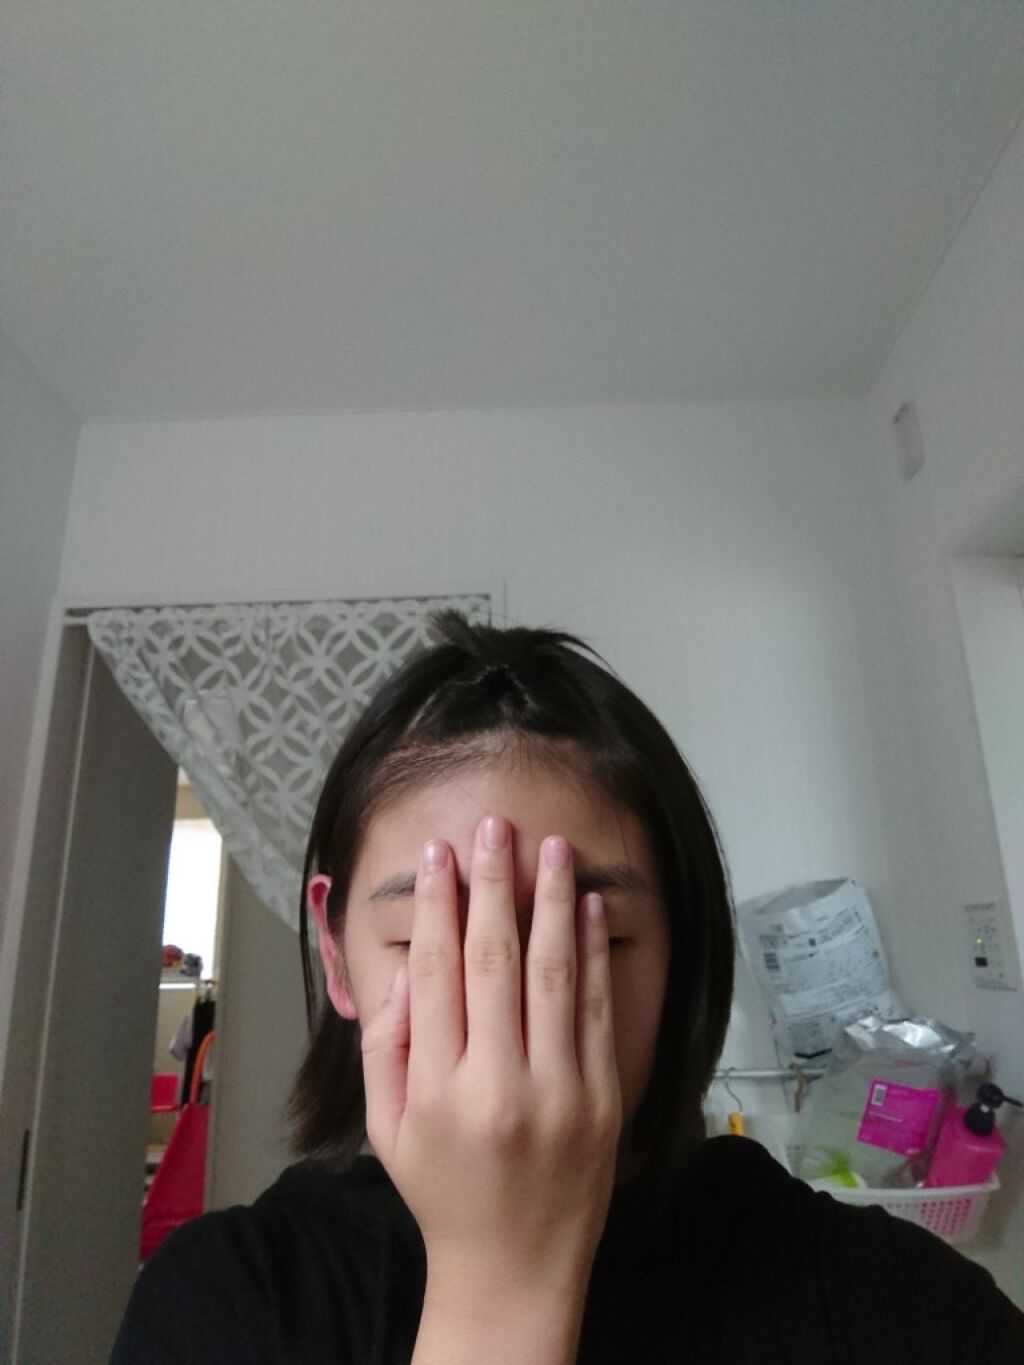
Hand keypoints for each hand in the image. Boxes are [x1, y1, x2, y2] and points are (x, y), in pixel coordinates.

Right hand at [360, 813, 621, 1300]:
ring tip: (549, 848)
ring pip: (554, 974)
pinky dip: (593, 953)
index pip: (435, 972)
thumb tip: (408, 969)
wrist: (514, 1268)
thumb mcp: (386, 1128)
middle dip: (492, 884)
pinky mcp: (602, 1098)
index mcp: (436, 1090)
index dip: (436, 905)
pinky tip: (587, 907)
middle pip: (494, 960)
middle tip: (492, 827)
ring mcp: (558, 1091)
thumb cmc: (443, 1192)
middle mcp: (498, 1085)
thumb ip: (385, 1048)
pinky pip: (596, 1009)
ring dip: (551, 902)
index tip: (439, 854)